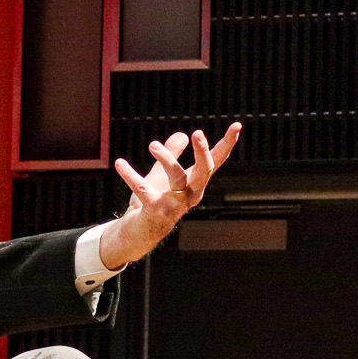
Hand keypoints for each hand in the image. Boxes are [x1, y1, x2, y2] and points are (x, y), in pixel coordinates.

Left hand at [98, 122, 242, 269]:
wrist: (138, 233)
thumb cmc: (154, 202)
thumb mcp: (163, 176)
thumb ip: (173, 155)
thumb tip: (182, 134)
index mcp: (195, 184)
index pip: (215, 162)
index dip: (227, 144)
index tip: (237, 125)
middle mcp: (190, 195)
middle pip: (204, 171)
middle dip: (202, 152)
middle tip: (198, 132)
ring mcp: (175, 205)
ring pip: (176, 177)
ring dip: (166, 159)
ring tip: (152, 145)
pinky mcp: (156, 211)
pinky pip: (143, 190)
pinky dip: (130, 175)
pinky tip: (120, 163)